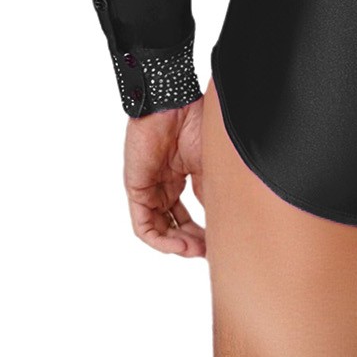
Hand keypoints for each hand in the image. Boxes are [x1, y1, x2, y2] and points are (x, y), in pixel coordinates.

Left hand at [124, 97, 206, 256]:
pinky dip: (161, 239)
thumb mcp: (209, 165)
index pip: (190, 213)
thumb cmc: (195, 124)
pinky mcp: (137, 190)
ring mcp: (149, 189)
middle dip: (192, 241)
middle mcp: (164, 185)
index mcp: (181, 176)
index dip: (204, 231)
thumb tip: (218, 222)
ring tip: (196, 250)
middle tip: (208, 251)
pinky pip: (144, 225)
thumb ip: (209, 193)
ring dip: (178, 244)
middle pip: (174, 224)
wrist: (174, 105)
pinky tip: (180, 244)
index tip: (219, 243)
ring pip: (160, 228)